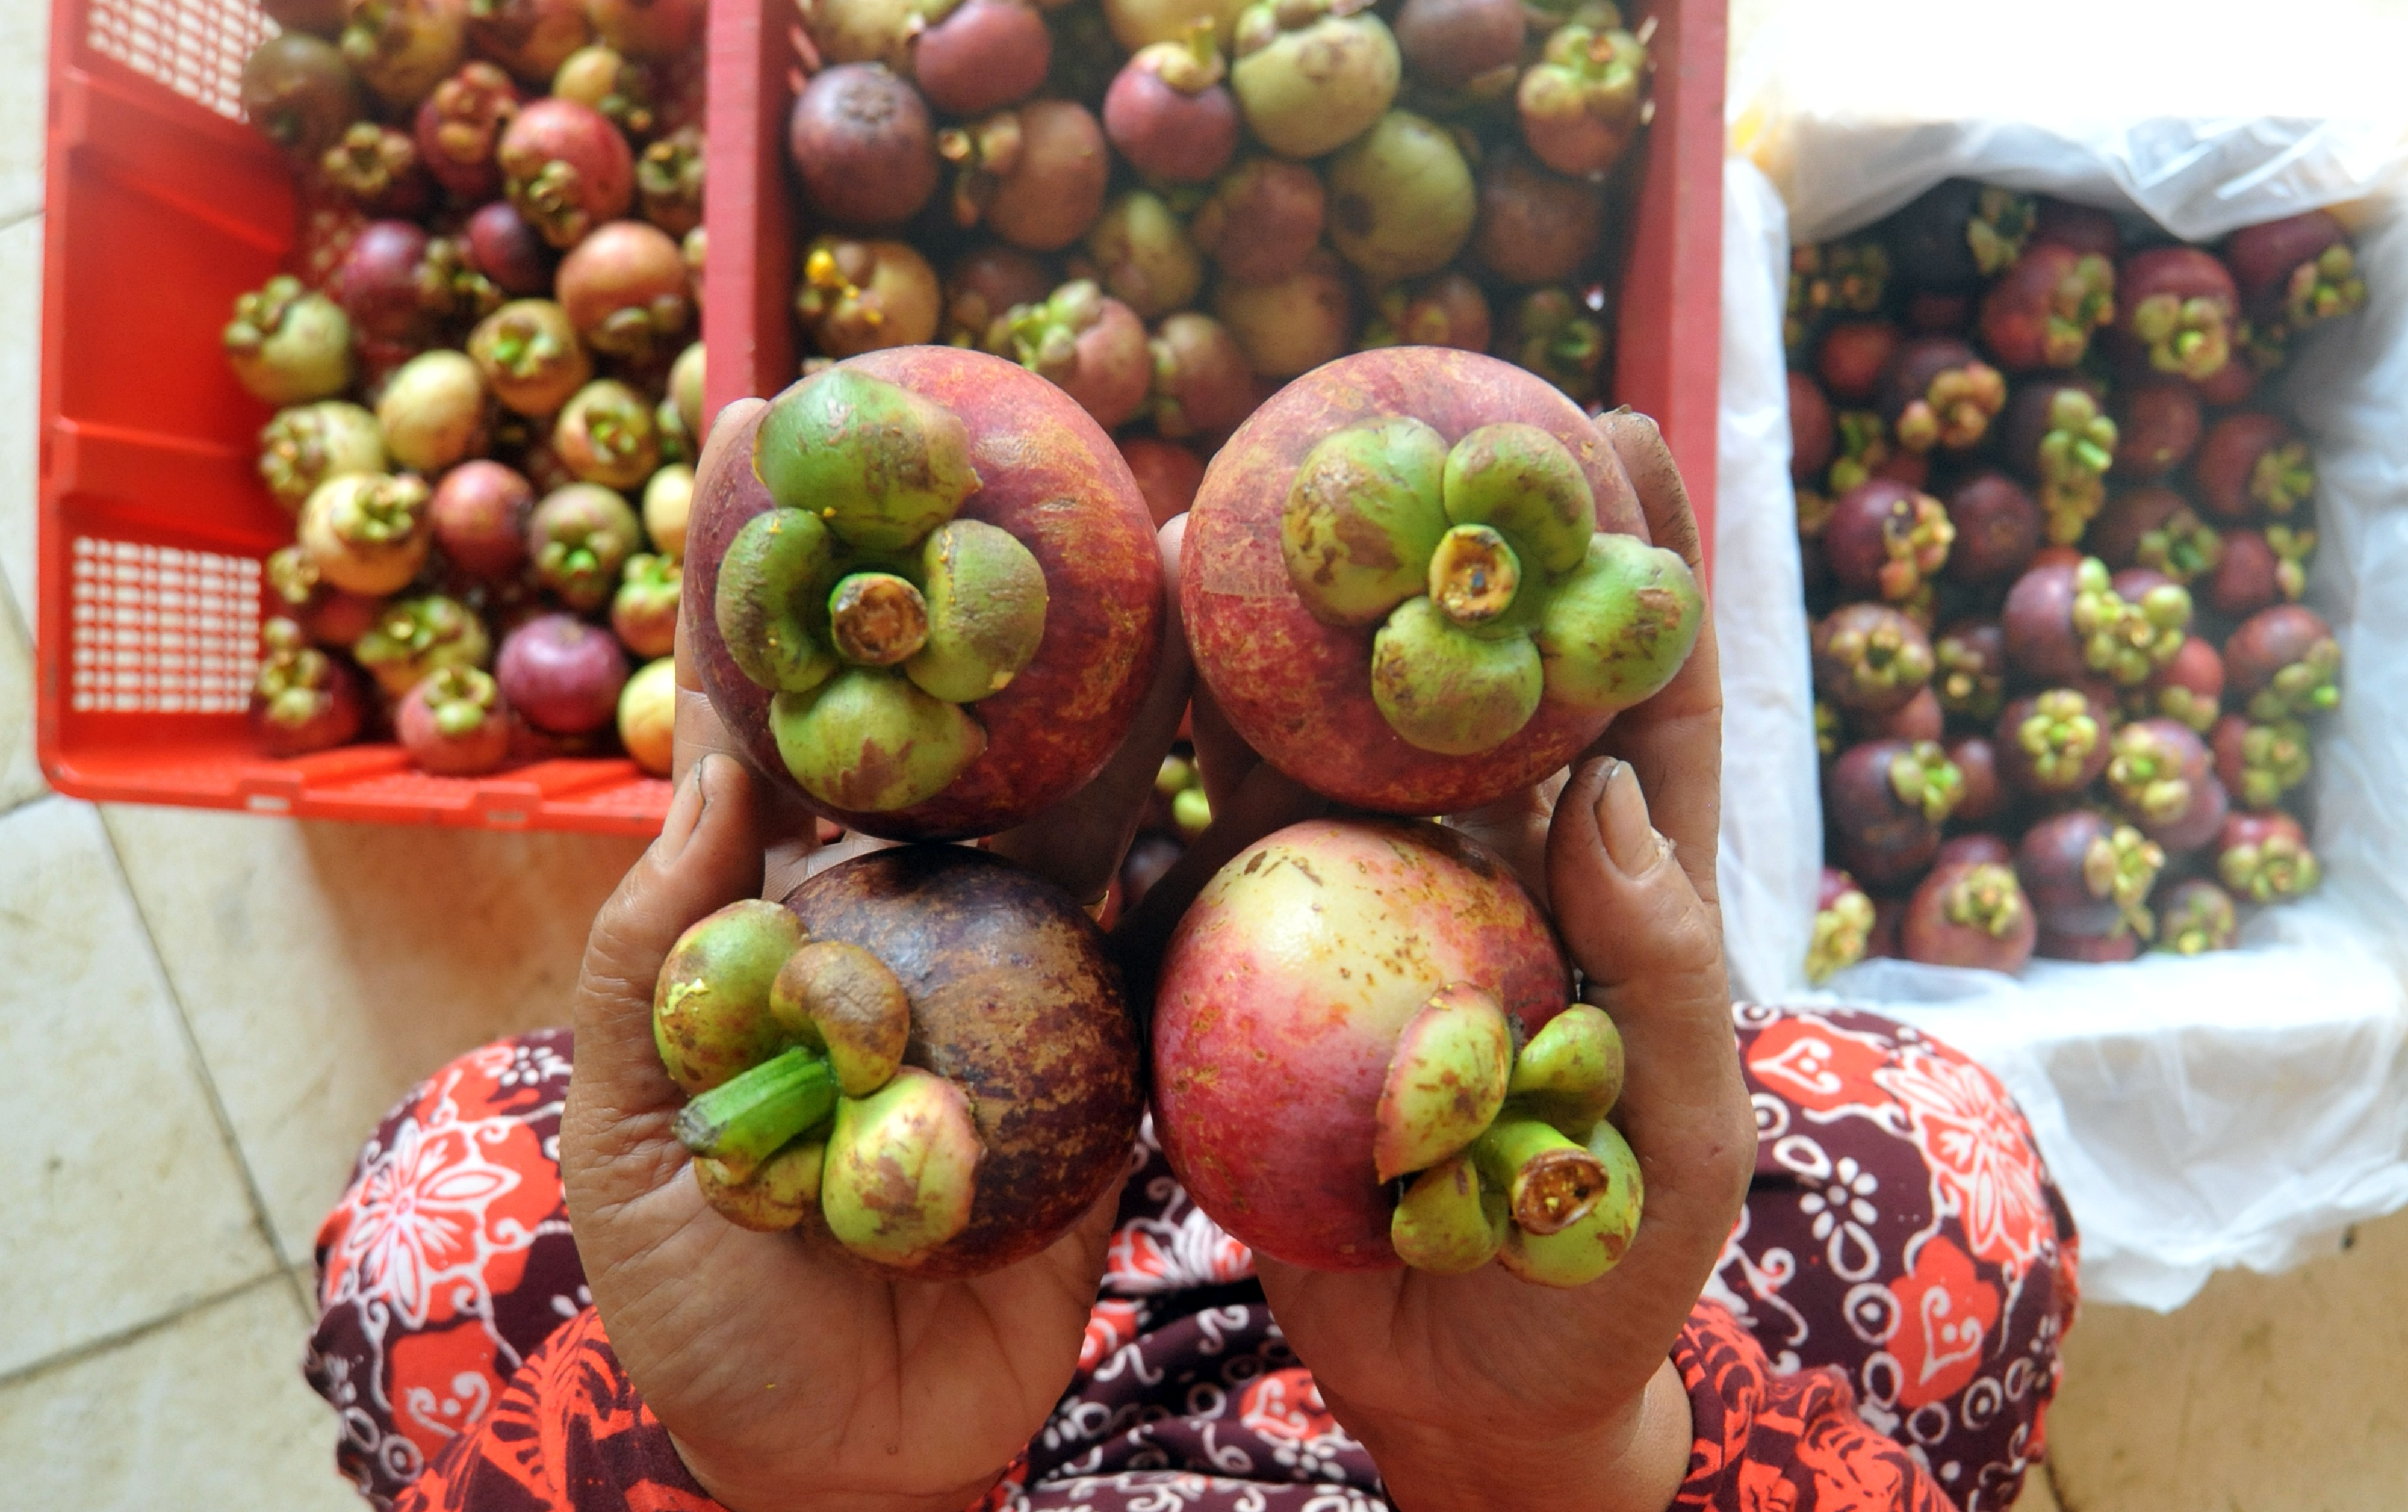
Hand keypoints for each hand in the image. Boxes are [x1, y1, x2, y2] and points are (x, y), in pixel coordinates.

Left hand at [561, 397, 1193, 1511]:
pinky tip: (1263, 734)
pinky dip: (1212, 834)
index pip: (758, 714)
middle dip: (967, 571)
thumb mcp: (634, 1141)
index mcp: (770, 923)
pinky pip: (1168, 933)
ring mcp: (1017, 978)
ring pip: (1076, 797)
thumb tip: (712, 761)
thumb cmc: (707, 1317)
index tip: (760, 422)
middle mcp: (903, 920)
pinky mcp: (1115, 1057)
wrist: (845, 1467)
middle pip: (942, 720)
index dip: (754, 572)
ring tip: (1171, 535)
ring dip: (1118, 673)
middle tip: (1010, 422)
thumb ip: (659, 963)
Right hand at [1132, 412, 1751, 1511]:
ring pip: (1330, 744)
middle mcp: (1493, 876)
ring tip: (1241, 506)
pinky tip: (1146, 669)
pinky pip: (1225, 848)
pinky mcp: (1271, 973)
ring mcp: (1376, 916)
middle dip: (1441, 549)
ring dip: (1289, 630)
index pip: (1638, 704)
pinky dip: (1190, 758)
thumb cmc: (1603, 1284)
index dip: (1634, 567)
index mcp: (1616, 897)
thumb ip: (1666, 977)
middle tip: (1399, 409)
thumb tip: (1614, 796)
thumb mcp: (1678, 1141)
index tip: (1615, 427)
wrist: (1462, 1399)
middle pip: (1468, 686)